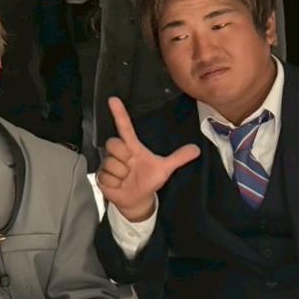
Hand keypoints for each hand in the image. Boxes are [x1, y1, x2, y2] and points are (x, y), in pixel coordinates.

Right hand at [96, 96, 200, 220]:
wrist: (137, 199)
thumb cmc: (148, 180)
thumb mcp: (164, 169)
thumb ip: (178, 158)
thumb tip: (196, 149)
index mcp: (132, 146)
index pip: (125, 127)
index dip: (119, 114)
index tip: (113, 99)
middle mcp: (119, 153)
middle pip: (114, 144)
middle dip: (124, 157)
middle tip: (132, 167)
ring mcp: (108, 164)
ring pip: (112, 164)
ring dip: (122, 175)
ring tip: (127, 179)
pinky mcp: (101, 176)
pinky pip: (107, 176)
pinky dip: (116, 184)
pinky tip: (119, 185)